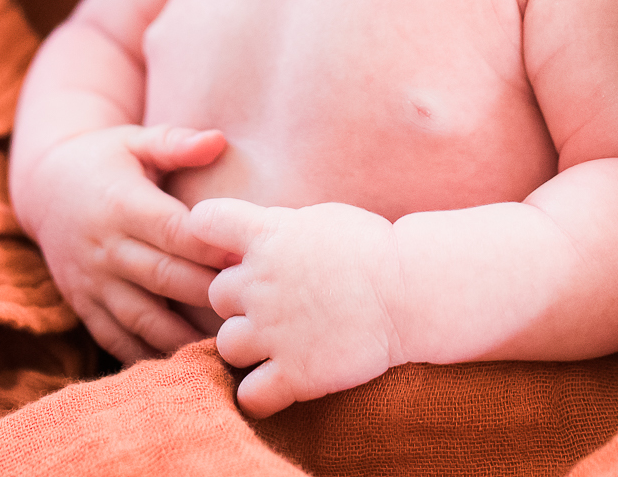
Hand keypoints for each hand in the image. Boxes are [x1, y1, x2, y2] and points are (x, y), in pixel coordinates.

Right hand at [23, 125, 232, 362]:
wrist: (44, 188)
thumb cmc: (104, 160)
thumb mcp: (134, 141)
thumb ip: (175, 143)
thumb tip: (218, 140)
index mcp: (121, 204)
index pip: (173, 231)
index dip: (211, 247)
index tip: (248, 257)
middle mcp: (104, 246)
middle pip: (164, 277)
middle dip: (208, 293)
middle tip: (251, 306)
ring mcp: (91, 280)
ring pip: (142, 317)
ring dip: (183, 335)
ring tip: (225, 345)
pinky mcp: (82, 304)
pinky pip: (115, 338)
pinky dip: (148, 354)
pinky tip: (184, 363)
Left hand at [187, 198, 401, 417]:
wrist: (411, 290)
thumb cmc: (373, 249)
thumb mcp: (319, 220)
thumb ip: (277, 228)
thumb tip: (250, 239)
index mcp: (268, 236)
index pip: (205, 221)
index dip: (207, 232)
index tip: (227, 245)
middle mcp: (261, 283)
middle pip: (217, 295)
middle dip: (240, 301)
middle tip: (275, 305)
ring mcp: (274, 331)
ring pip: (227, 346)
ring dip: (246, 346)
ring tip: (276, 345)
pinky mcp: (295, 374)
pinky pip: (251, 396)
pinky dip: (259, 396)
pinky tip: (277, 385)